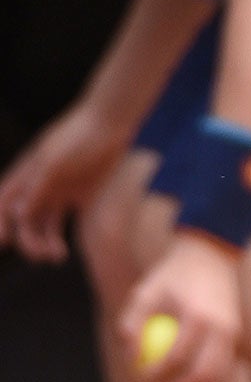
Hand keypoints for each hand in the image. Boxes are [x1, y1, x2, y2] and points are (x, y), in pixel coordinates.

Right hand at [0, 101, 130, 262]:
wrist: (109, 124)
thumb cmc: (77, 138)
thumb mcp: (54, 162)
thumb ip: (37, 188)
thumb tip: (20, 215)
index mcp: (25, 175)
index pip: (3, 204)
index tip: (3, 243)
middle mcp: (37, 185)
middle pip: (22, 220)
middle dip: (26, 239)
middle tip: (40, 256)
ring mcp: (57, 191)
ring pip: (41, 225)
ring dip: (42, 242)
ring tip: (56, 257)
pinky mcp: (79, 195)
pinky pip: (61, 221)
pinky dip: (57, 238)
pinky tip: (63, 251)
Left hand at [119, 231, 242, 381]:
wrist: (210, 256)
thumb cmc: (171, 275)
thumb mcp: (144, 293)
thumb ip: (131, 325)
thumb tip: (131, 358)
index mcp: (198, 317)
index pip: (176, 356)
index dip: (156, 372)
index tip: (140, 375)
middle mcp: (221, 327)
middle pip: (204, 372)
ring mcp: (233, 331)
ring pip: (218, 371)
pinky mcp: (236, 332)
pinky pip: (223, 361)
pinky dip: (207, 372)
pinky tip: (188, 373)